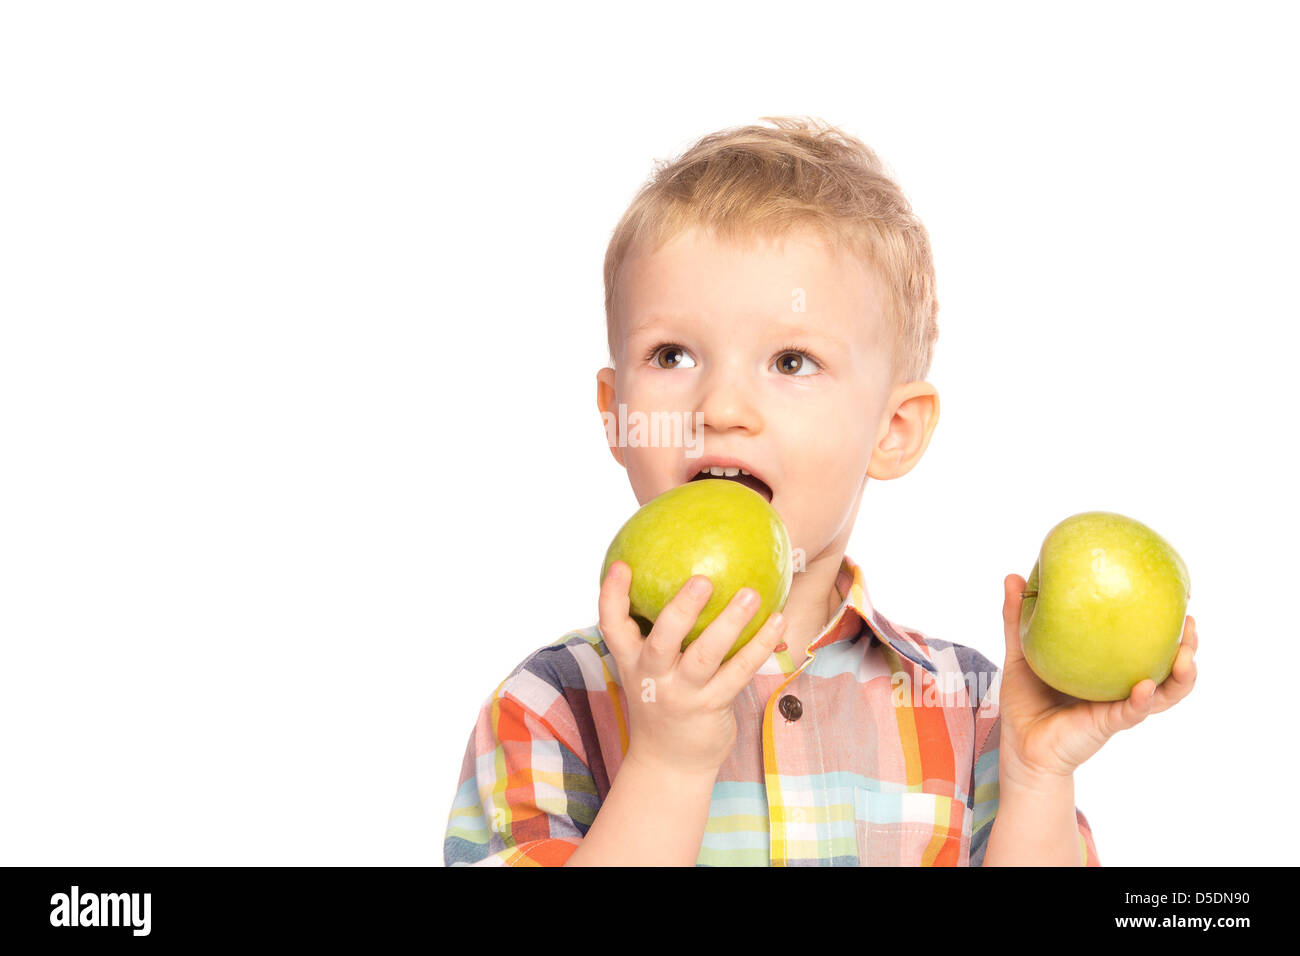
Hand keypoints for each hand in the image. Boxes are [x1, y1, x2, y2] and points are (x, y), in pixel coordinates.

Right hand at [598, 561, 788, 777]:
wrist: (669, 763)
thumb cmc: (663, 702)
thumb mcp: (647, 671)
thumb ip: (656, 633)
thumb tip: (683, 572)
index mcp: (632, 663)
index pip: (612, 626)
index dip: (612, 595)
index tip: (621, 564)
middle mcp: (653, 678)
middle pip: (662, 640)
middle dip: (681, 609)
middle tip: (703, 579)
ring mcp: (682, 695)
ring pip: (705, 656)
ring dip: (729, 623)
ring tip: (751, 594)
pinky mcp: (711, 707)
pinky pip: (739, 672)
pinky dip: (759, 645)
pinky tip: (777, 621)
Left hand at [996, 573, 1198, 783]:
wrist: (1019, 745)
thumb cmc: (1025, 701)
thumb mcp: (1021, 653)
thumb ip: (1017, 619)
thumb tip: (1012, 577)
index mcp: (1106, 669)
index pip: (1143, 644)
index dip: (1164, 625)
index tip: (1175, 599)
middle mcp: (1120, 687)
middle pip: (1167, 668)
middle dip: (1187, 648)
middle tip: (1191, 623)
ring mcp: (1118, 707)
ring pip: (1162, 694)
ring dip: (1181, 677)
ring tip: (1187, 656)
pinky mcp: (1107, 725)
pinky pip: (1130, 712)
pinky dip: (1140, 701)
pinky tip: (1145, 686)